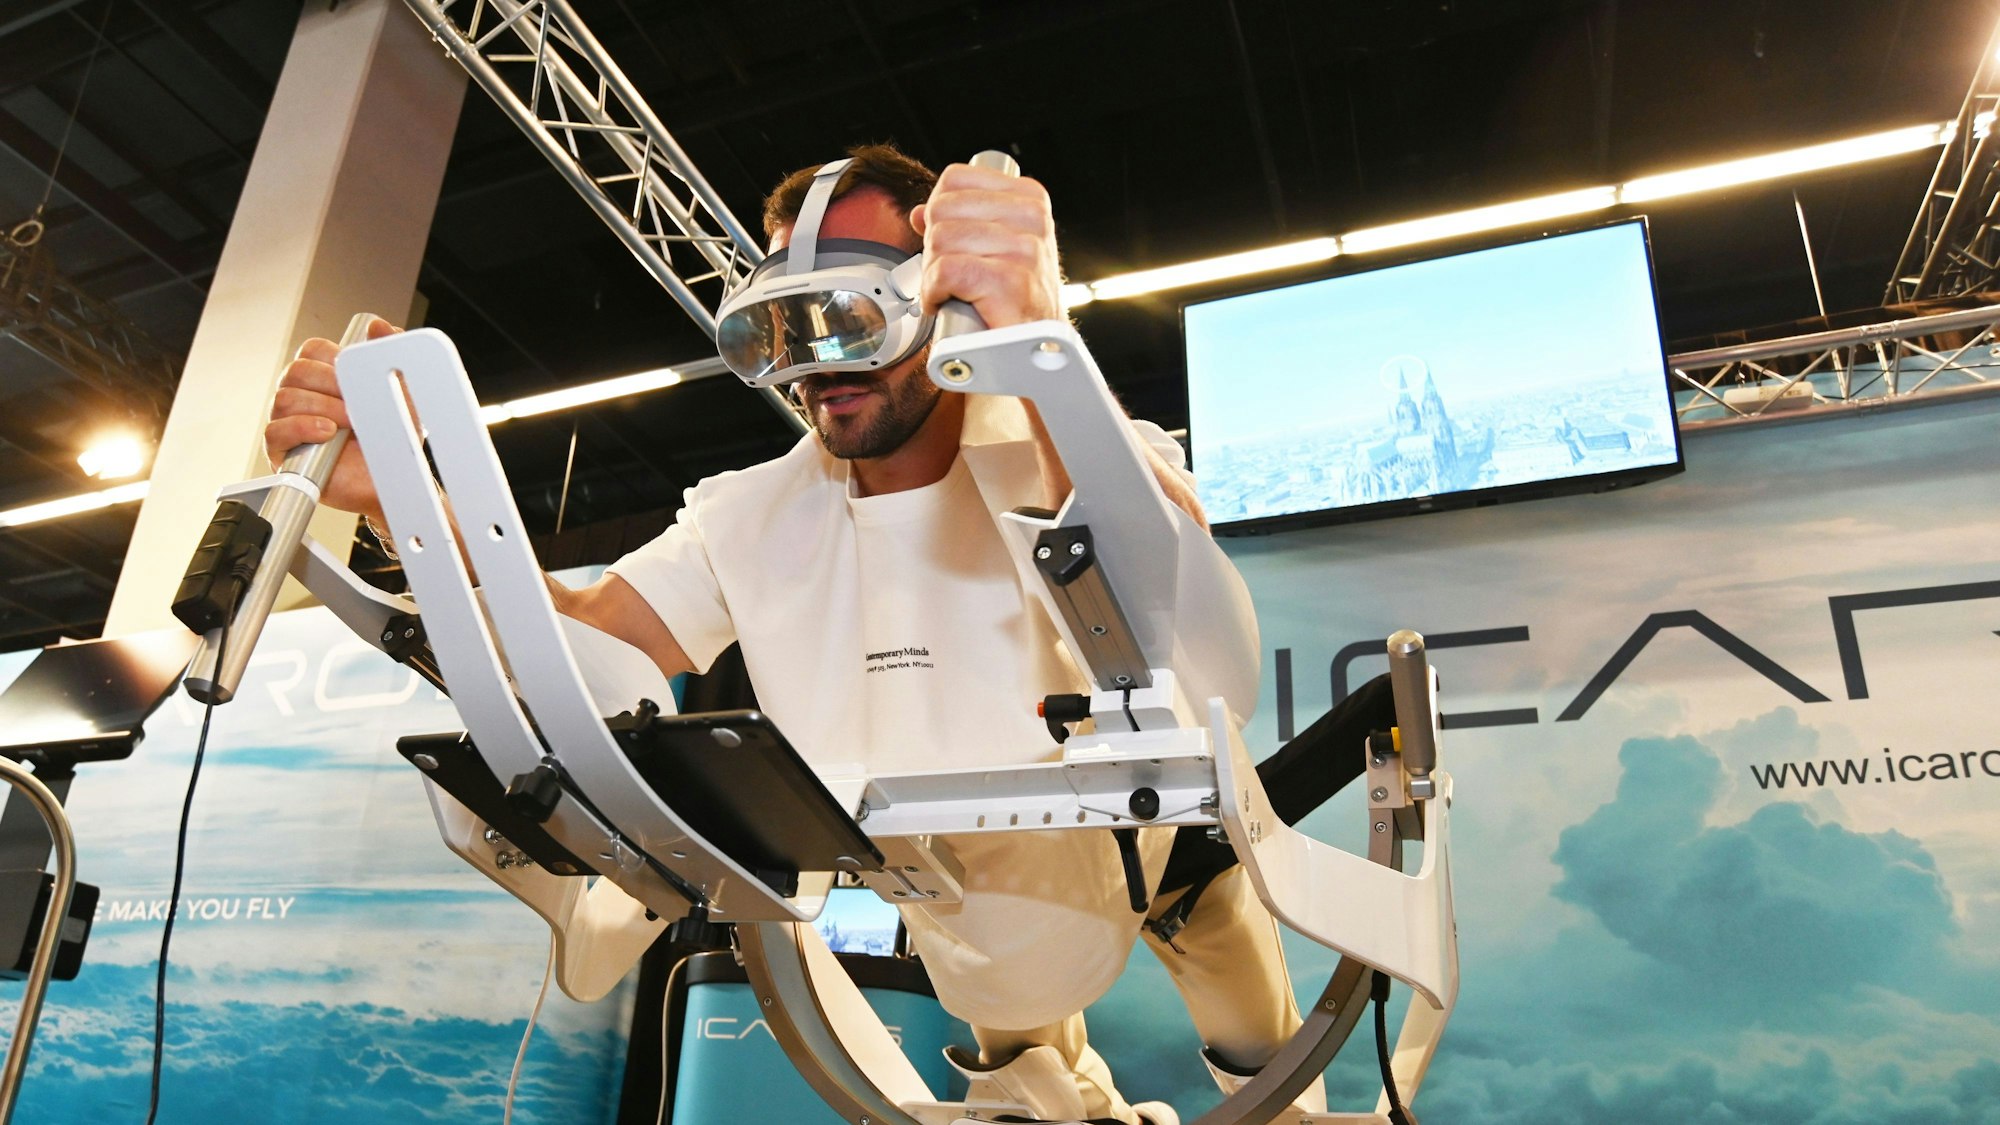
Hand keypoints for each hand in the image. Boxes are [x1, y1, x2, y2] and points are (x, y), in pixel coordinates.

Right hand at [264, 316, 401, 519]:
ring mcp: (289, 423)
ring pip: (284, 399)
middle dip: (330, 386)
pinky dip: (302, 428)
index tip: (355, 374)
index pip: (312, 350)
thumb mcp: (401, 395)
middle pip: (296, 372)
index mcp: (323, 379)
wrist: (393, 481)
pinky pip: (275, 432)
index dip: (333, 358)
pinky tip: (327, 433)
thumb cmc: (390, 440)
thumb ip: (391, 356)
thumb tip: (379, 325)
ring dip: (322, 408)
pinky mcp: (283, 452)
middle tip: (357, 404)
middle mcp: (302, 398)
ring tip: (348, 424)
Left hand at [910, 162, 1063, 328]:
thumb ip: (960, 222)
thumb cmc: (1016, 300)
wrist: (1037, 346)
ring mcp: (1024, 249)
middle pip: (942, 209)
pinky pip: (945, 271)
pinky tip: (948, 304)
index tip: (951, 244)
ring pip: (939, 240)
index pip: (954, 180)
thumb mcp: (995, 247)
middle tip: (953, 275)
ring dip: (934, 274)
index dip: (939, 213)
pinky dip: (934, 293)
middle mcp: (1032, 218)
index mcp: (1029, 198)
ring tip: (956, 292)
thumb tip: (920, 212)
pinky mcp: (1010, 281)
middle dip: (934, 246)